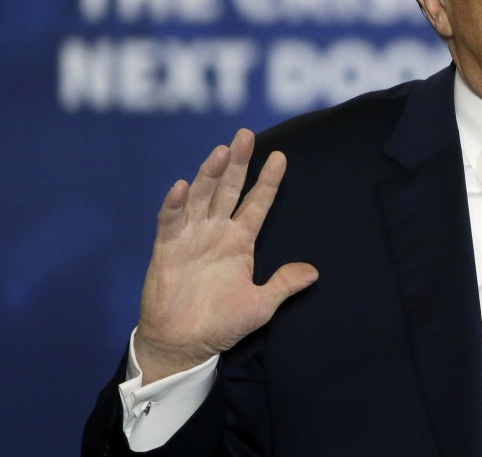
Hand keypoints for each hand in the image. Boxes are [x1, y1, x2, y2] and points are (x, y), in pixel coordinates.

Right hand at [134, 129, 317, 383]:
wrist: (185, 346)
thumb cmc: (222, 323)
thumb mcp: (261, 304)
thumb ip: (284, 284)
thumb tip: (314, 271)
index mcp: (240, 240)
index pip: (257, 203)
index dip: (268, 181)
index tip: (282, 157)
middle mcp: (216, 231)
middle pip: (228, 190)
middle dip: (237, 163)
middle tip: (246, 135)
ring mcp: (191, 237)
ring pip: (202, 197)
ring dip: (210, 174)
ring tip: (221, 151)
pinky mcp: (167, 249)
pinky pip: (170, 222)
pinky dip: (175, 204)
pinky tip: (182, 186)